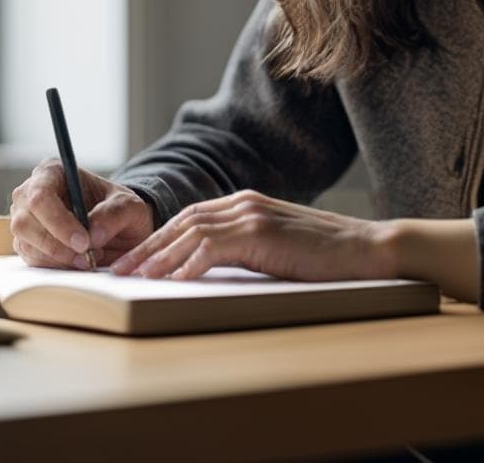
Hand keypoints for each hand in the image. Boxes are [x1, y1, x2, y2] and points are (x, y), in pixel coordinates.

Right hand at [9, 158, 154, 268]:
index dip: (58, 221)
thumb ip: (115, 214)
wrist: (119, 227)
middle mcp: (30, 193)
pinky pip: (32, 260)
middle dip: (58, 245)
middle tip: (88, 256)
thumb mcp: (129, 205)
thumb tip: (93, 234)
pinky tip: (77, 260)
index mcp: (52, 171)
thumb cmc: (119, 208)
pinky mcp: (26, 243)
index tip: (84, 242)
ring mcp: (24, 219)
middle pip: (25, 222)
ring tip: (89, 257)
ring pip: (26, 244)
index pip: (41, 195)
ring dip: (59, 258)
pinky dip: (56, 266)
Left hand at [109, 189, 394, 281]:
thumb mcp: (277, 247)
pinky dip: (188, 264)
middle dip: (147, 247)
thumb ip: (245, 249)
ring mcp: (253, 214)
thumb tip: (209, 269)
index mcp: (246, 203)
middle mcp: (244, 202)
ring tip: (132, 278)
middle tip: (117, 271)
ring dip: (158, 257)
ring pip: (191, 233)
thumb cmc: (325, 256)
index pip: (190, 218)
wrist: (366, 248)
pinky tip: (171, 281)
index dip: (158, 238)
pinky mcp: (262, 231)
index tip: (134, 261)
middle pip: (182, 222)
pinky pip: (213, 248)